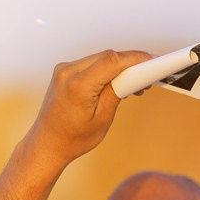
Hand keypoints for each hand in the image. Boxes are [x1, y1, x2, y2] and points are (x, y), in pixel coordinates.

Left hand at [26, 49, 149, 165]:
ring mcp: (64, 70)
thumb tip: (133, 76)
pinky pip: (92, 63)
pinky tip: (117, 81)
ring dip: (119, 67)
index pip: (112, 61)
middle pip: (108, 56)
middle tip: (147, 76)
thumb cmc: (72, 137)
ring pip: (101, 58)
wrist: (48, 143)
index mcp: (78, 85)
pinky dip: (107, 69)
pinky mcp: (65, 72)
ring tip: (134, 84)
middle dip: (130, 64)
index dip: (136, 58)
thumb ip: (118, 91)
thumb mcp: (103, 118)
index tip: (152, 60)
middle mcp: (67, 72)